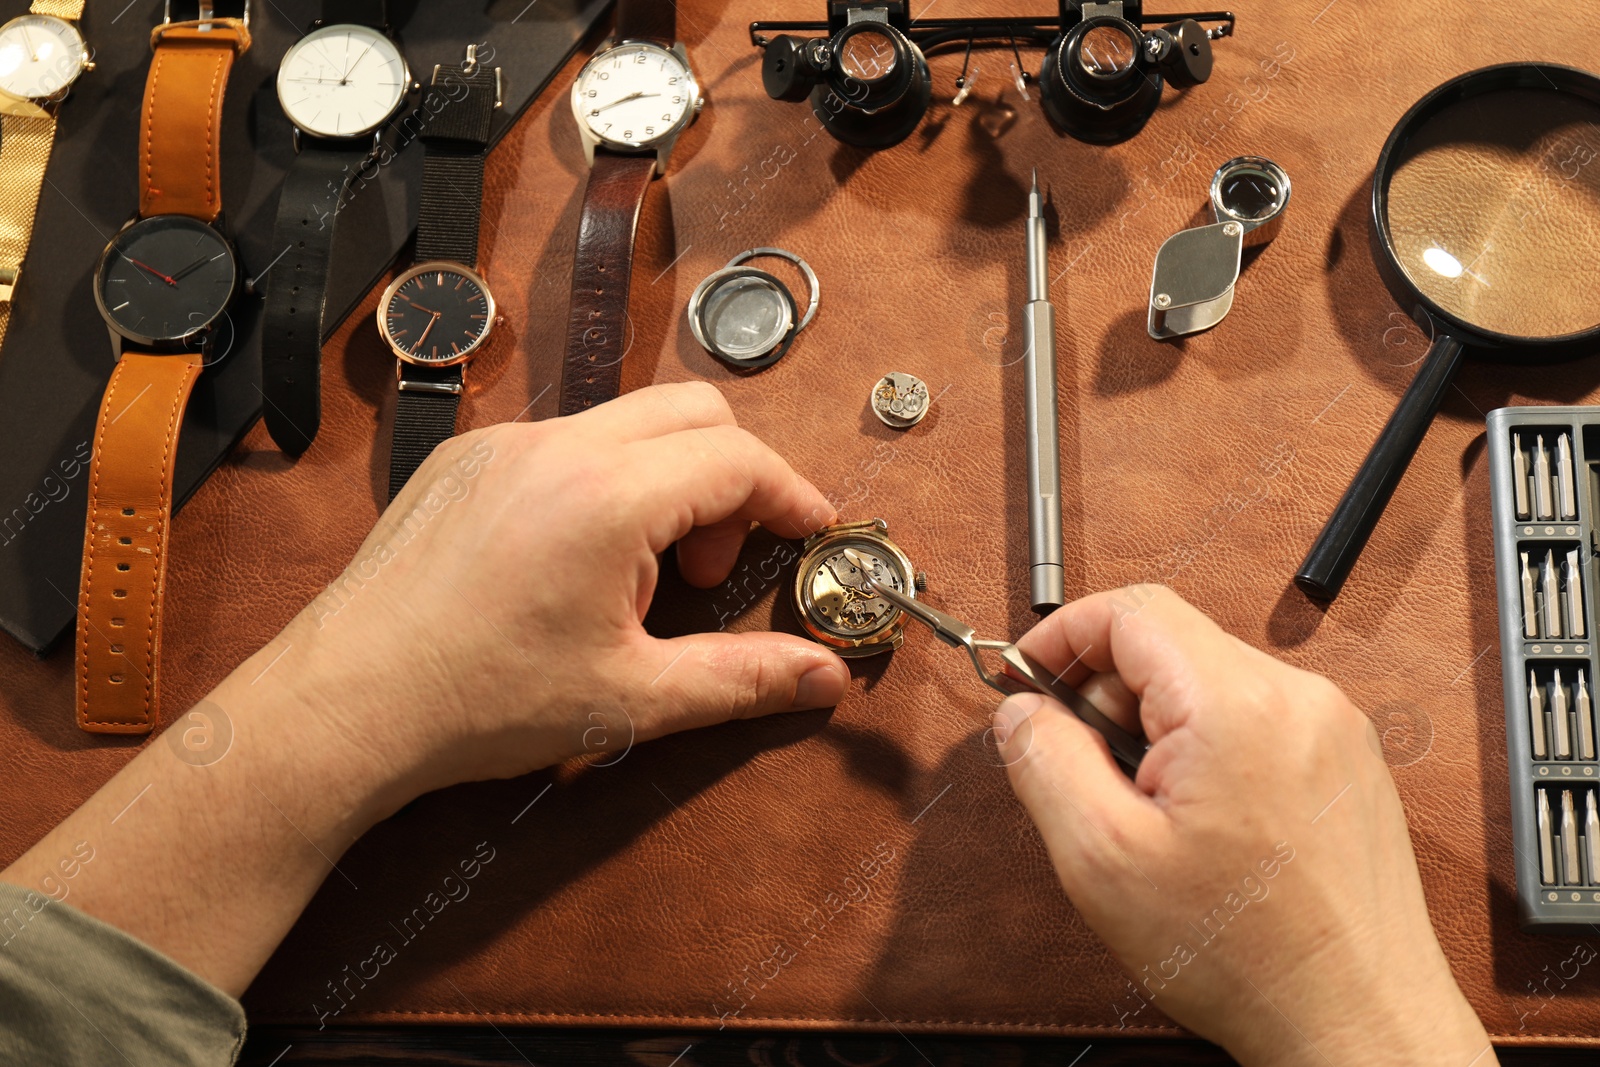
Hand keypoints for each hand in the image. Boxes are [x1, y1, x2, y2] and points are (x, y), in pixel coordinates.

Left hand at [3, 383, 848, 993]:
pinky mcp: (459, 460)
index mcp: (606, 495)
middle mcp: (554, 445)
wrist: (341, 706)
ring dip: (664, 481)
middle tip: (712, 569)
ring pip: (624, 422)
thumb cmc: (481, 704)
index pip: (737, 456)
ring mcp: (499, 443)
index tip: (812, 536)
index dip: (791, 494)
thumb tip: (827, 678)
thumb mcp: (630, 699)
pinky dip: (602, 482)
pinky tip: (572, 566)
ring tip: (637, 581)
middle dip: (732, 479)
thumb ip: (742, 679)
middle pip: (691, 411)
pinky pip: (562, 441)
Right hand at [992, 586, 1493, 1066]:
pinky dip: (1203, 744)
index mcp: (1236, 704)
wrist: (1358, 1022)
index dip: (1063, 635)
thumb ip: (1045, 762)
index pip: (1132, 609)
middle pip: (1170, 642)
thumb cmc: (1246, 954)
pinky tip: (1192, 820)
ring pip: (1208, 681)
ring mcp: (1331, 727)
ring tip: (1141, 810)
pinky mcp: (1345, 760)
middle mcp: (1296, 697)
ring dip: (1153, 723)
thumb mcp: (1101, 858)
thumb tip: (1021, 711)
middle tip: (1079, 766)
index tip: (1028, 678)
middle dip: (1104, 690)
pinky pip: (1251, 716)